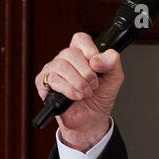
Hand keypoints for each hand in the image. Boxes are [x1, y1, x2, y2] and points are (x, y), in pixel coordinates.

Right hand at [35, 32, 123, 149]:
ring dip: (78, 82)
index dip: (89, 49)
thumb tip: (97, 59)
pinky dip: (68, 89)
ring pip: (61, 66)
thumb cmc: (100, 97)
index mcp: (81, 54)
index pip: (80, 39)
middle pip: (70, 52)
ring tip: (86, 93)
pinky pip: (52, 79)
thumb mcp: (114, 77)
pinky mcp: (43, 83)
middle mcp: (65, 59)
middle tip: (93, 85)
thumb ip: (112, 62)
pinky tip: (76, 97)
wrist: (92, 120)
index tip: (97, 65)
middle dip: (86, 72)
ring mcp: (53, 70)